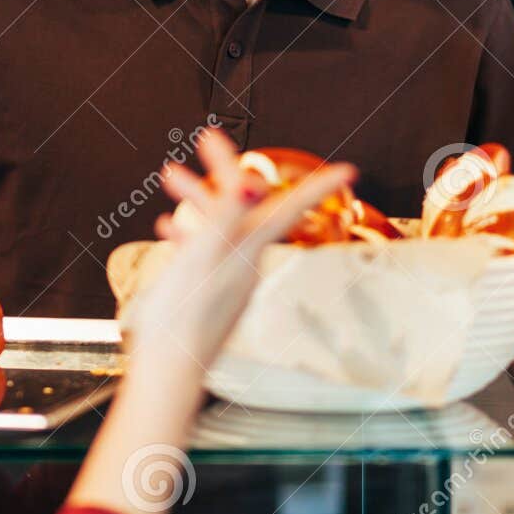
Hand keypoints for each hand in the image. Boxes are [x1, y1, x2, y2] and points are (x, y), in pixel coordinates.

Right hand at [125, 128, 354, 364]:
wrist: (165, 375)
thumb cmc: (181, 320)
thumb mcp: (203, 260)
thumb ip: (226, 220)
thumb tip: (253, 186)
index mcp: (247, 254)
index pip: (291, 209)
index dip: (318, 186)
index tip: (348, 170)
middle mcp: (244, 265)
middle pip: (245, 208)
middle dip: (224, 171)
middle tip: (206, 138)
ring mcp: (226, 281)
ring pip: (219, 225)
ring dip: (197, 198)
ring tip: (168, 175)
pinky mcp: (206, 295)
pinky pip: (203, 252)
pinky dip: (188, 233)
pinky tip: (168, 230)